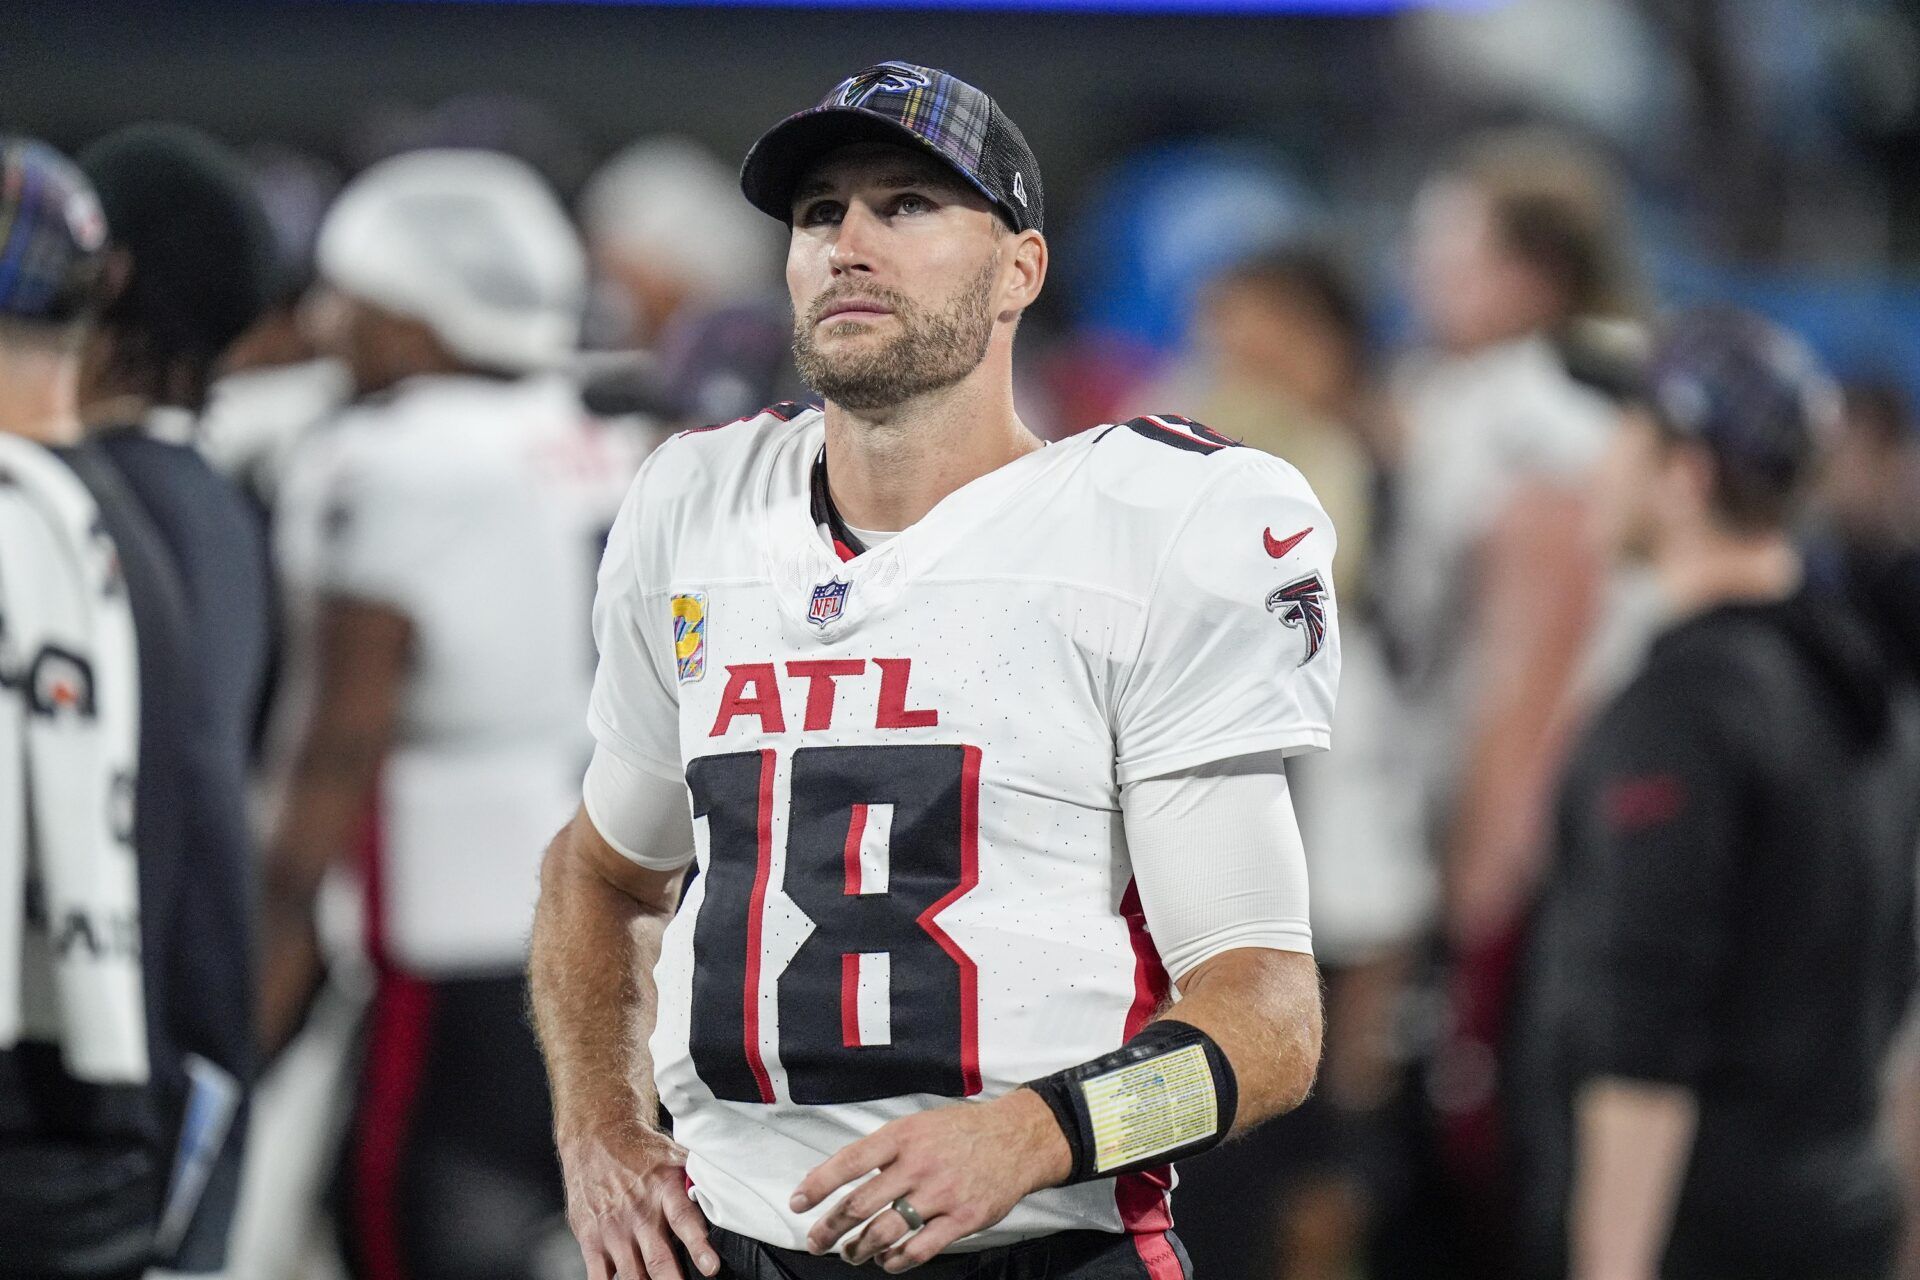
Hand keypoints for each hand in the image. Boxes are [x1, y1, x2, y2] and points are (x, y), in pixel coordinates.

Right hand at [560, 1123, 718, 1279]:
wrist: (597, 1138)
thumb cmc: (639, 1151)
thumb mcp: (673, 1155)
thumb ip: (698, 1178)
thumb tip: (729, 1190)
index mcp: (664, 1190)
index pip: (684, 1220)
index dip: (699, 1246)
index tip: (710, 1267)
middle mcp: (638, 1212)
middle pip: (659, 1259)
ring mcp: (613, 1229)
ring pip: (632, 1275)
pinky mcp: (591, 1240)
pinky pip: (599, 1277)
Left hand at [791, 1089, 1072, 1271]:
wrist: (1017, 1138)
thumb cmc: (962, 1131)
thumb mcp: (918, 1124)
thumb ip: (883, 1149)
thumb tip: (840, 1174)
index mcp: (903, 1137)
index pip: (848, 1163)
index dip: (817, 1185)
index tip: (798, 1203)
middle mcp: (918, 1164)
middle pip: (860, 1204)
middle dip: (830, 1227)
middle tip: (816, 1240)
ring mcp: (941, 1193)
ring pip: (885, 1231)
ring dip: (859, 1249)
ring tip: (851, 1254)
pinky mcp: (963, 1218)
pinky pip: (920, 1249)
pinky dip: (897, 1261)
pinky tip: (888, 1262)